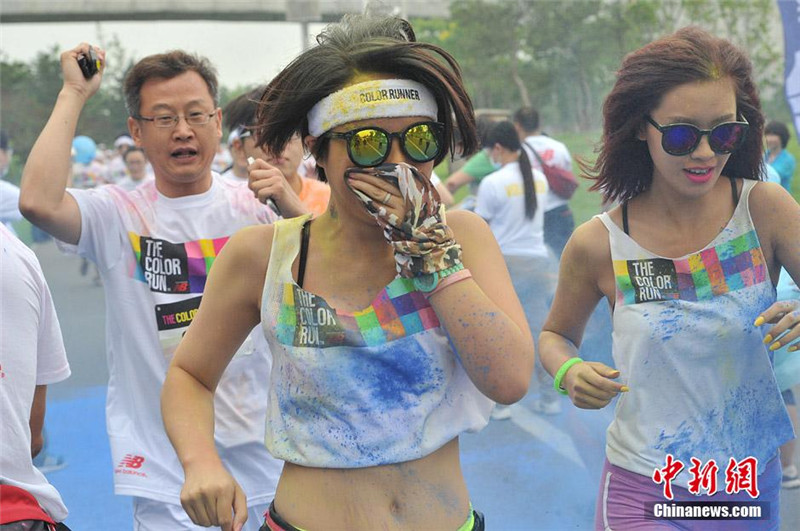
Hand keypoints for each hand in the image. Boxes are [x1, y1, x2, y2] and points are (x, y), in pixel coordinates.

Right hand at [60, 43, 104, 99]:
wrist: (79, 91)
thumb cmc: (87, 87)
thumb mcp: (97, 74)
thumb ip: (100, 63)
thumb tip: (103, 50)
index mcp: (80, 63)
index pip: (90, 53)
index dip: (97, 54)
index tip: (101, 60)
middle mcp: (74, 59)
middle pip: (88, 47)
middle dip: (97, 52)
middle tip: (100, 59)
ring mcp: (70, 56)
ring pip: (85, 45)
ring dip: (94, 52)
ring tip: (96, 60)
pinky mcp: (67, 55)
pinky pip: (82, 46)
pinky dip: (89, 51)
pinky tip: (89, 60)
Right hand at [180, 460, 247, 530]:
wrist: (202, 465)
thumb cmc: (222, 481)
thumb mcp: (237, 492)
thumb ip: (241, 512)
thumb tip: (236, 530)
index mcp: (223, 489)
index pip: (225, 519)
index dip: (228, 527)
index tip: (229, 528)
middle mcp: (207, 491)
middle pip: (215, 522)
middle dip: (219, 519)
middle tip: (220, 507)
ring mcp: (194, 496)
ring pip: (204, 523)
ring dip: (210, 520)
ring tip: (212, 507)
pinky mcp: (184, 499)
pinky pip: (195, 521)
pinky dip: (201, 518)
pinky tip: (203, 506)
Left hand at [247, 157, 305, 216]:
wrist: (294, 210)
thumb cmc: (280, 200)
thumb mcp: (271, 186)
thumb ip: (262, 179)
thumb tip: (249, 173)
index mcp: (274, 170)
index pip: (257, 162)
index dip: (251, 171)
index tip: (255, 182)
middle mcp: (276, 172)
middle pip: (252, 174)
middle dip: (252, 186)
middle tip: (260, 193)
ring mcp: (277, 180)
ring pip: (254, 185)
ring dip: (258, 195)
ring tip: (267, 198)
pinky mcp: (278, 188)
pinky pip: (260, 193)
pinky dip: (262, 200)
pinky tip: (270, 202)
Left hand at [346, 163, 460, 277]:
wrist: (428, 237)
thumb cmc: (418, 219)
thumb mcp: (412, 202)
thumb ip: (400, 192)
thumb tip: (381, 180)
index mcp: (408, 192)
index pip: (387, 180)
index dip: (373, 174)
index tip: (361, 169)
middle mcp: (404, 199)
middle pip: (380, 186)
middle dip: (364, 178)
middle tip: (350, 173)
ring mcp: (399, 209)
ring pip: (378, 195)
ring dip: (363, 187)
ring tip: (350, 181)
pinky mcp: (395, 220)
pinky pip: (378, 208)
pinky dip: (367, 201)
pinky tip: (358, 196)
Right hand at [562, 361, 627, 408]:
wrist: (567, 375)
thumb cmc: (584, 370)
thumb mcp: (595, 366)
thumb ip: (606, 370)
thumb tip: (617, 374)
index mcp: (582, 373)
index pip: (601, 383)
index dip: (615, 387)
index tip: (625, 388)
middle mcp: (577, 385)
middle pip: (602, 394)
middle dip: (612, 393)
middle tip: (615, 390)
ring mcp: (576, 395)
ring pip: (599, 403)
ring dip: (608, 400)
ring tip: (609, 394)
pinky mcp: (577, 403)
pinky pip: (595, 407)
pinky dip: (601, 403)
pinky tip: (600, 397)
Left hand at [754, 299, 799, 351]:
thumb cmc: (797, 312)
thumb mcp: (787, 311)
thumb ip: (774, 315)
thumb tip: (758, 321)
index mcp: (792, 304)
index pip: (778, 306)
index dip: (767, 314)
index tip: (756, 324)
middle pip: (789, 319)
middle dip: (776, 330)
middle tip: (765, 340)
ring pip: (799, 330)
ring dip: (784, 339)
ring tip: (772, 347)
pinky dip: (798, 345)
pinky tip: (789, 349)